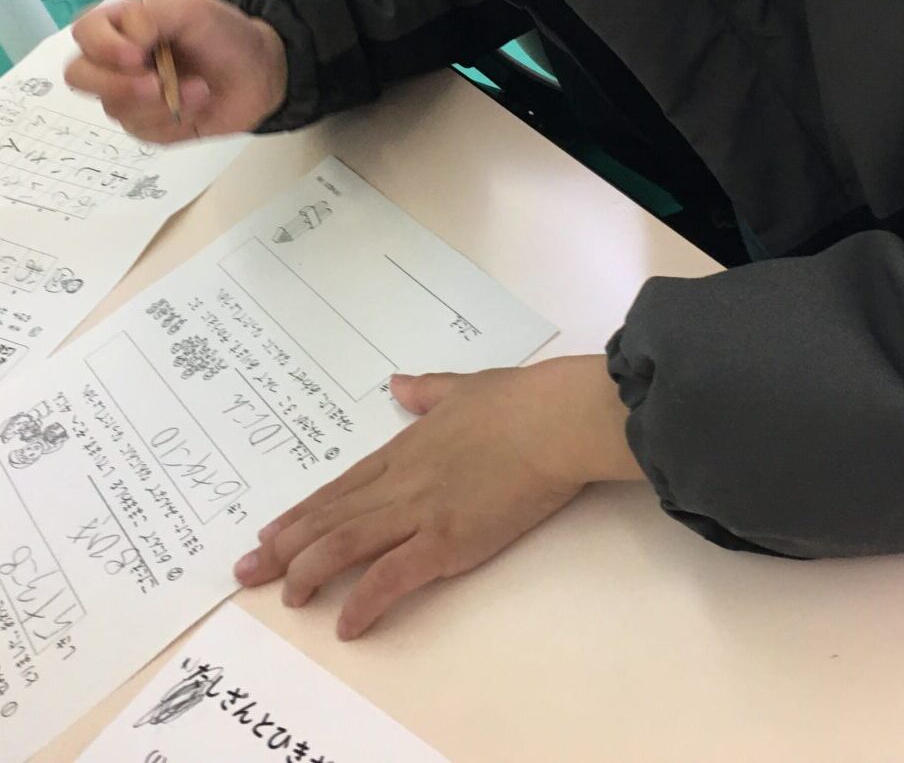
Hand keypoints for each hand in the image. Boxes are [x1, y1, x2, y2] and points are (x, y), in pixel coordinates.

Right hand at [65, 0, 287, 141]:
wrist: (262, 72)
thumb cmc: (224, 34)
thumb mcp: (192, 10)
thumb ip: (151, 15)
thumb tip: (128, 38)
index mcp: (121, 27)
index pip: (84, 33)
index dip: (102, 46)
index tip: (137, 54)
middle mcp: (116, 63)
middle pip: (80, 77)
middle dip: (117, 84)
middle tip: (156, 85)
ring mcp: (129, 97)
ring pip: (114, 108)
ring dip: (159, 102)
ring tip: (200, 89)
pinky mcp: (149, 126)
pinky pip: (143, 131)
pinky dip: (174, 119)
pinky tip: (199, 103)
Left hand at [233, 356, 641, 638]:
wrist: (553, 420)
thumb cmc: (520, 400)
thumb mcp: (465, 387)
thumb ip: (428, 391)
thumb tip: (399, 384)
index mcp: (406, 448)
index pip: (341, 487)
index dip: (302, 514)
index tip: (269, 533)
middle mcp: (401, 482)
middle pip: (329, 519)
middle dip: (284, 548)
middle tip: (246, 572)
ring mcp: (420, 512)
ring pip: (345, 545)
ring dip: (309, 572)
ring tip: (288, 598)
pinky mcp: (446, 541)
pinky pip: (392, 577)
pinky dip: (364, 601)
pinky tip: (346, 624)